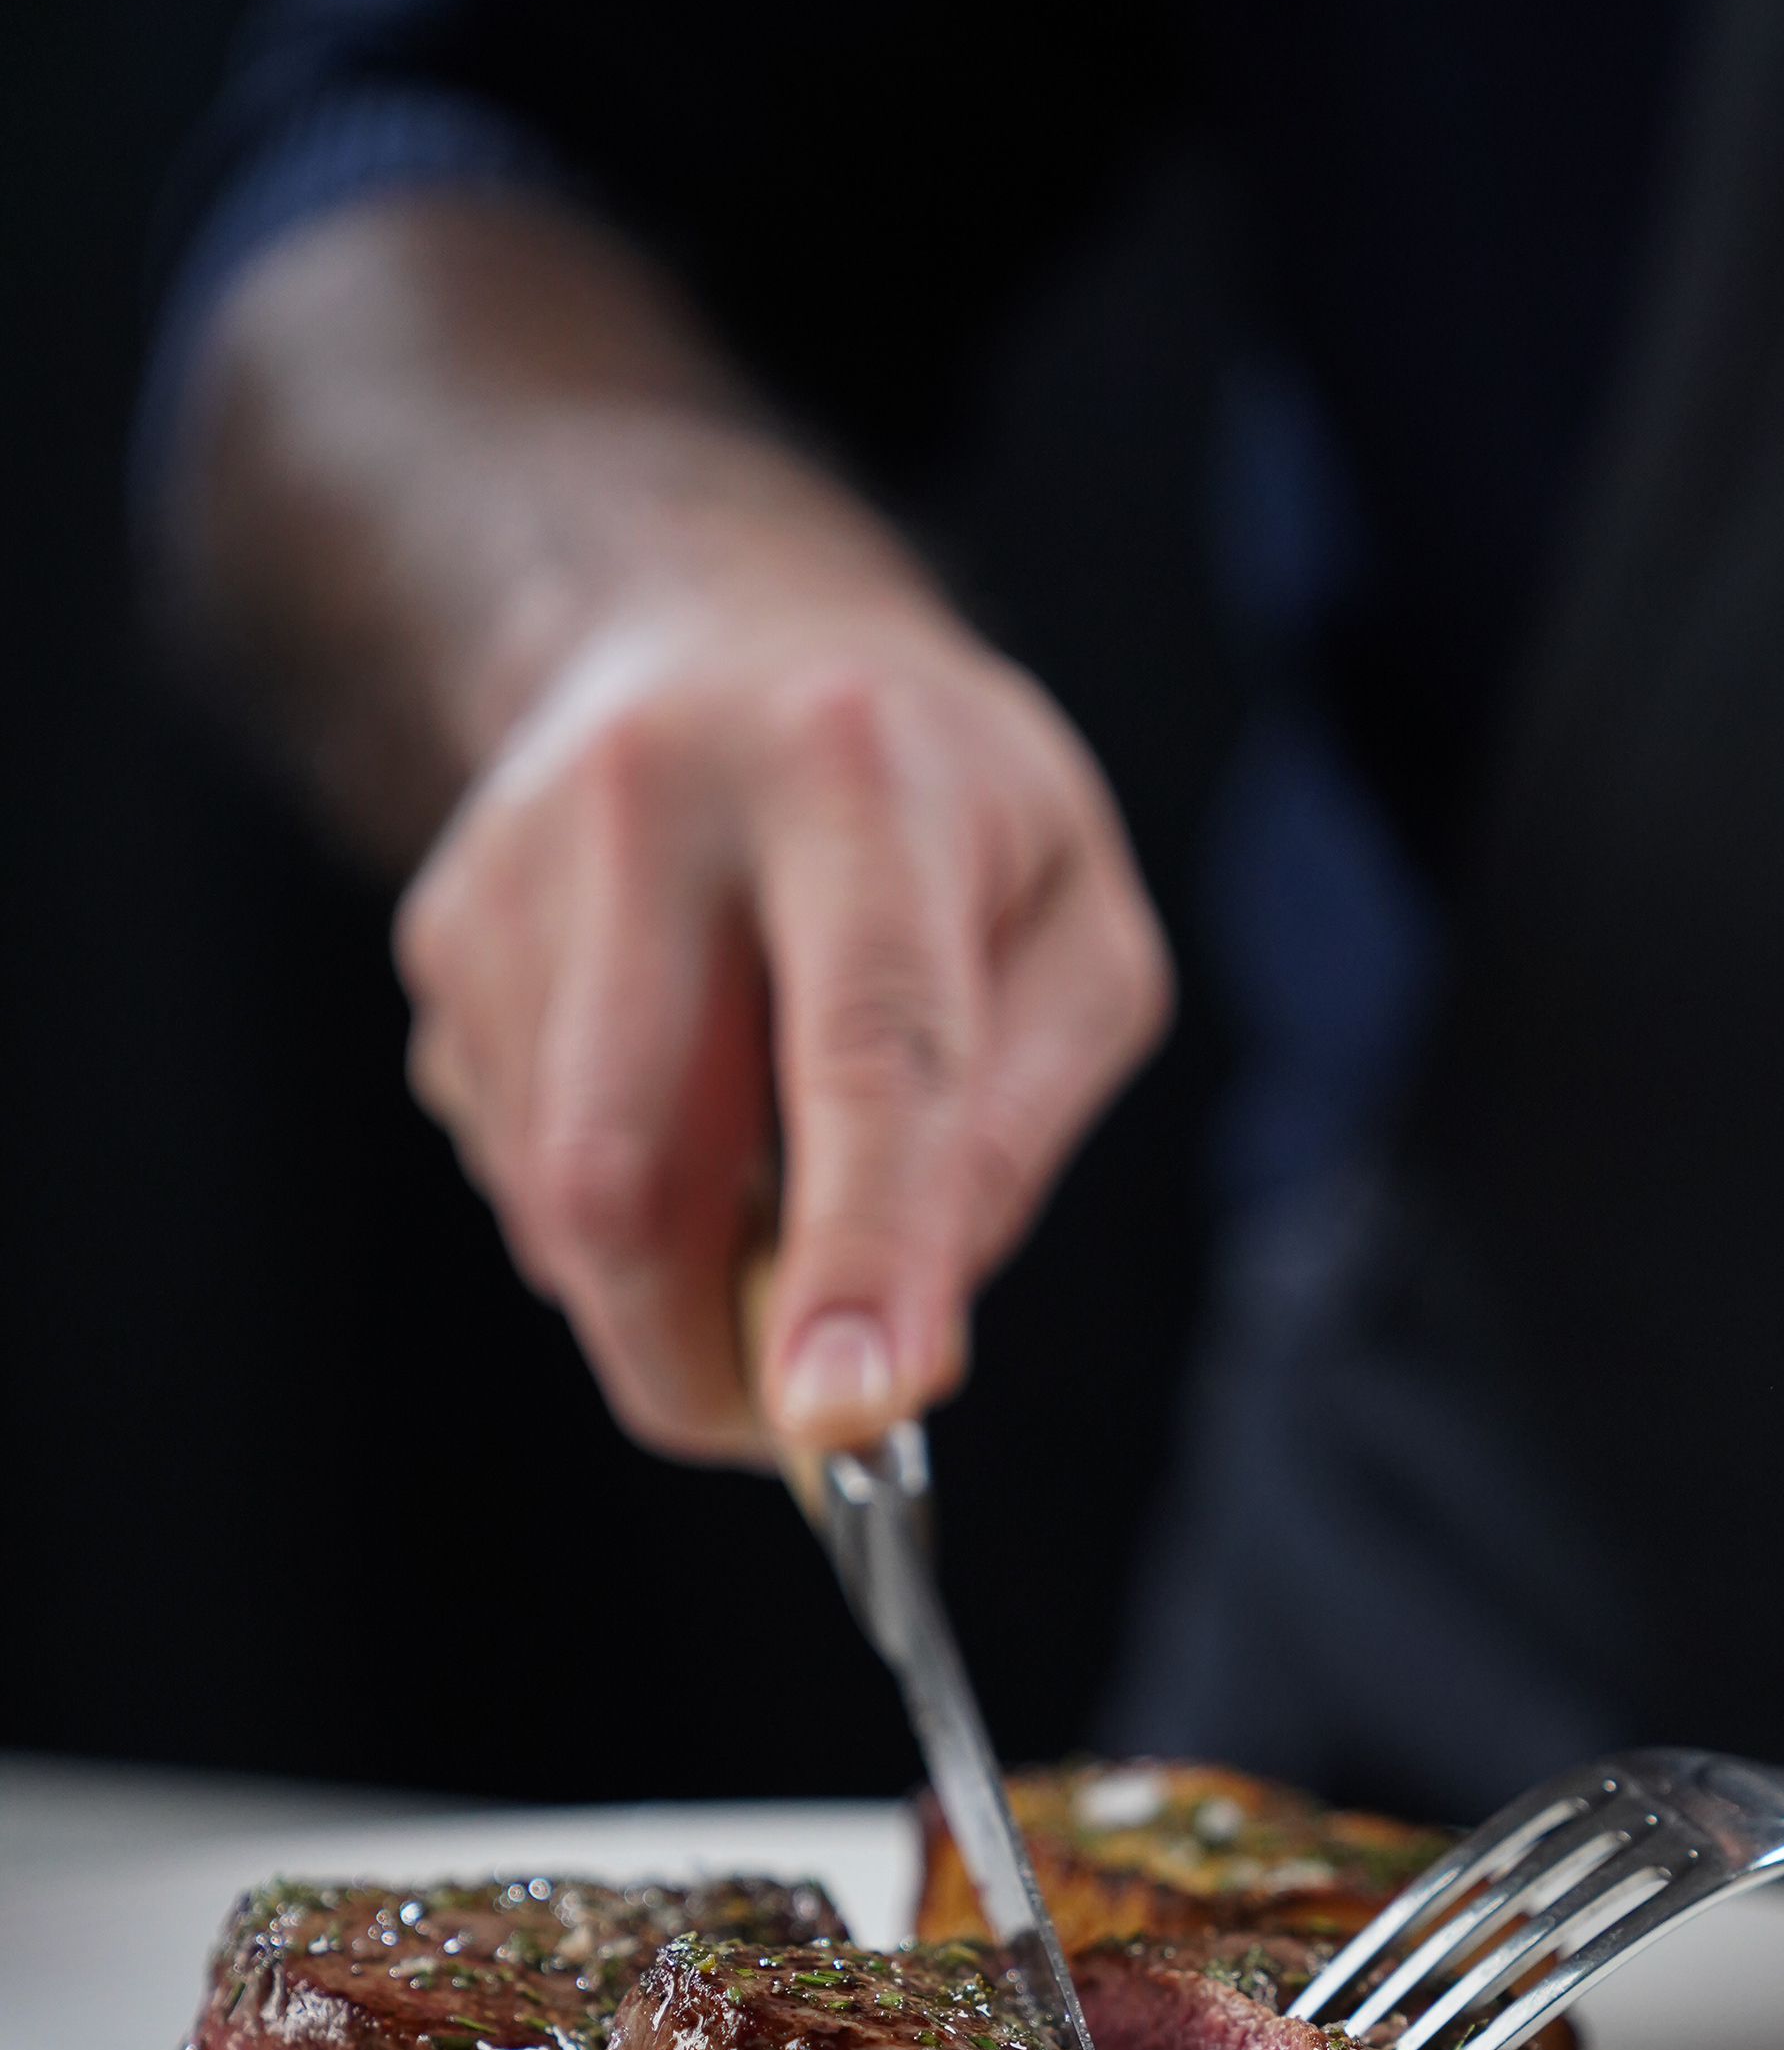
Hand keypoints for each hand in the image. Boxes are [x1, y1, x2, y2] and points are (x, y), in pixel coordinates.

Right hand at [395, 579, 1171, 1461]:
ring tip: (763, 1184)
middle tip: (789, 1417)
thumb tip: (910, 1336)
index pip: (861, 1046)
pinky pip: (517, 1170)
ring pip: (559, 1202)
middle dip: (698, 1355)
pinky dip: (612, 1215)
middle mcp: (653, 798)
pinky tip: (679, 1106)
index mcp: (854, 772)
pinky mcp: (445, 941)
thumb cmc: (936, 803)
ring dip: (665, 1284)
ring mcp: (514, 872)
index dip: (857, 1250)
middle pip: (630, 1168)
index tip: (846, 1415)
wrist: (716, 633)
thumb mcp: (1073, 923)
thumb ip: (1019, 1122)